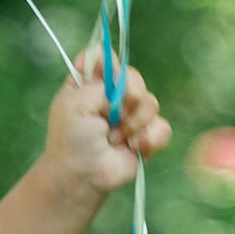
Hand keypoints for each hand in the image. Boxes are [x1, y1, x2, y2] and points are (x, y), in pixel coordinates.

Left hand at [42, 51, 171, 202]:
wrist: (83, 175)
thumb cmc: (72, 139)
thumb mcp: (75, 104)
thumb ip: (98, 83)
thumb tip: (119, 73)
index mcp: (90, 83)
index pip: (104, 57)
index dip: (109, 64)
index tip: (107, 79)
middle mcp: (113, 95)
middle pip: (134, 77)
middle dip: (127, 98)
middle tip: (113, 115)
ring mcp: (131, 115)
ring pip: (151, 103)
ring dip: (134, 124)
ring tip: (116, 139)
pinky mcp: (147, 135)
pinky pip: (162, 127)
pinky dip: (149, 139)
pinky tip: (133, 148)